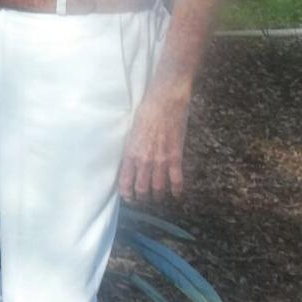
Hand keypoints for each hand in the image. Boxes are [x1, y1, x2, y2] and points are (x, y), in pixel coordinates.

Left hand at [118, 81, 190, 201]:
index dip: (127, 193)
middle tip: (143, 200)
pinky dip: (176, 190)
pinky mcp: (175, 157)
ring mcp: (160, 160)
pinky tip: (176, 195)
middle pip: (141, 189)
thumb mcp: (132, 131)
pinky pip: (176, 180)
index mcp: (130, 153)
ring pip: (158, 188)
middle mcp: (144, 160)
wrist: (165, 101)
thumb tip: (133, 160)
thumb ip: (132, 148)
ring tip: (158, 198)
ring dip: (158, 196)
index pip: (125, 181)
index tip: (128, 197)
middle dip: (142, 198)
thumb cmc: (147, 111)